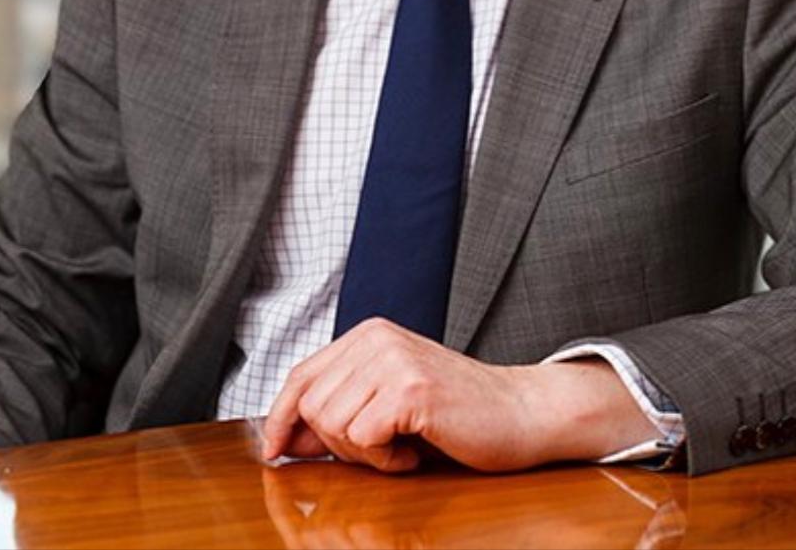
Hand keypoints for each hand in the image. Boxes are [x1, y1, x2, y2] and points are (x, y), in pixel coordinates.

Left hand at [261, 317, 657, 472]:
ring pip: (332, 424)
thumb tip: (283, 439)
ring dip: (363, 454)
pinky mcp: (412, 390)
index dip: (280, 416)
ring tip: (400, 447)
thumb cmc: (457, 413)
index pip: (302, 375)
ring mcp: (395, 360)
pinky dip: (385, 461)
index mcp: (369, 335)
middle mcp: (377, 338)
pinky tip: (413, 453)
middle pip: (312, 405)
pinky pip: (364, 439)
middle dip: (336, 445)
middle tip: (379, 450)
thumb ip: (340, 412)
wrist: (520, 412)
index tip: (276, 450)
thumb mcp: (388, 403)